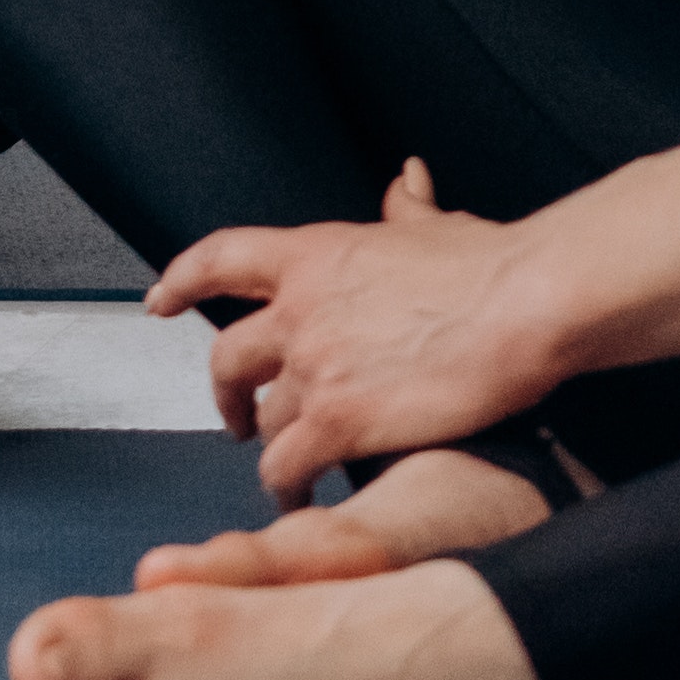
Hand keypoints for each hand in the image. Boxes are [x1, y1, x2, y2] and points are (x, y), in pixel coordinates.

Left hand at [150, 164, 568, 498]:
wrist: (520, 305)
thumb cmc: (489, 265)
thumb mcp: (434, 225)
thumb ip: (405, 208)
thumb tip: (406, 177)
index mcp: (315, 253)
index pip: (221, 258)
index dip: (181, 279)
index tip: (159, 300)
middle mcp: (299, 309)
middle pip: (228, 357)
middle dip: (224, 393)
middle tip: (235, 417)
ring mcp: (313, 367)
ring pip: (262, 422)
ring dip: (270, 449)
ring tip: (286, 473)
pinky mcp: (337, 422)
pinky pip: (288, 469)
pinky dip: (289, 489)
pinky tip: (301, 501)